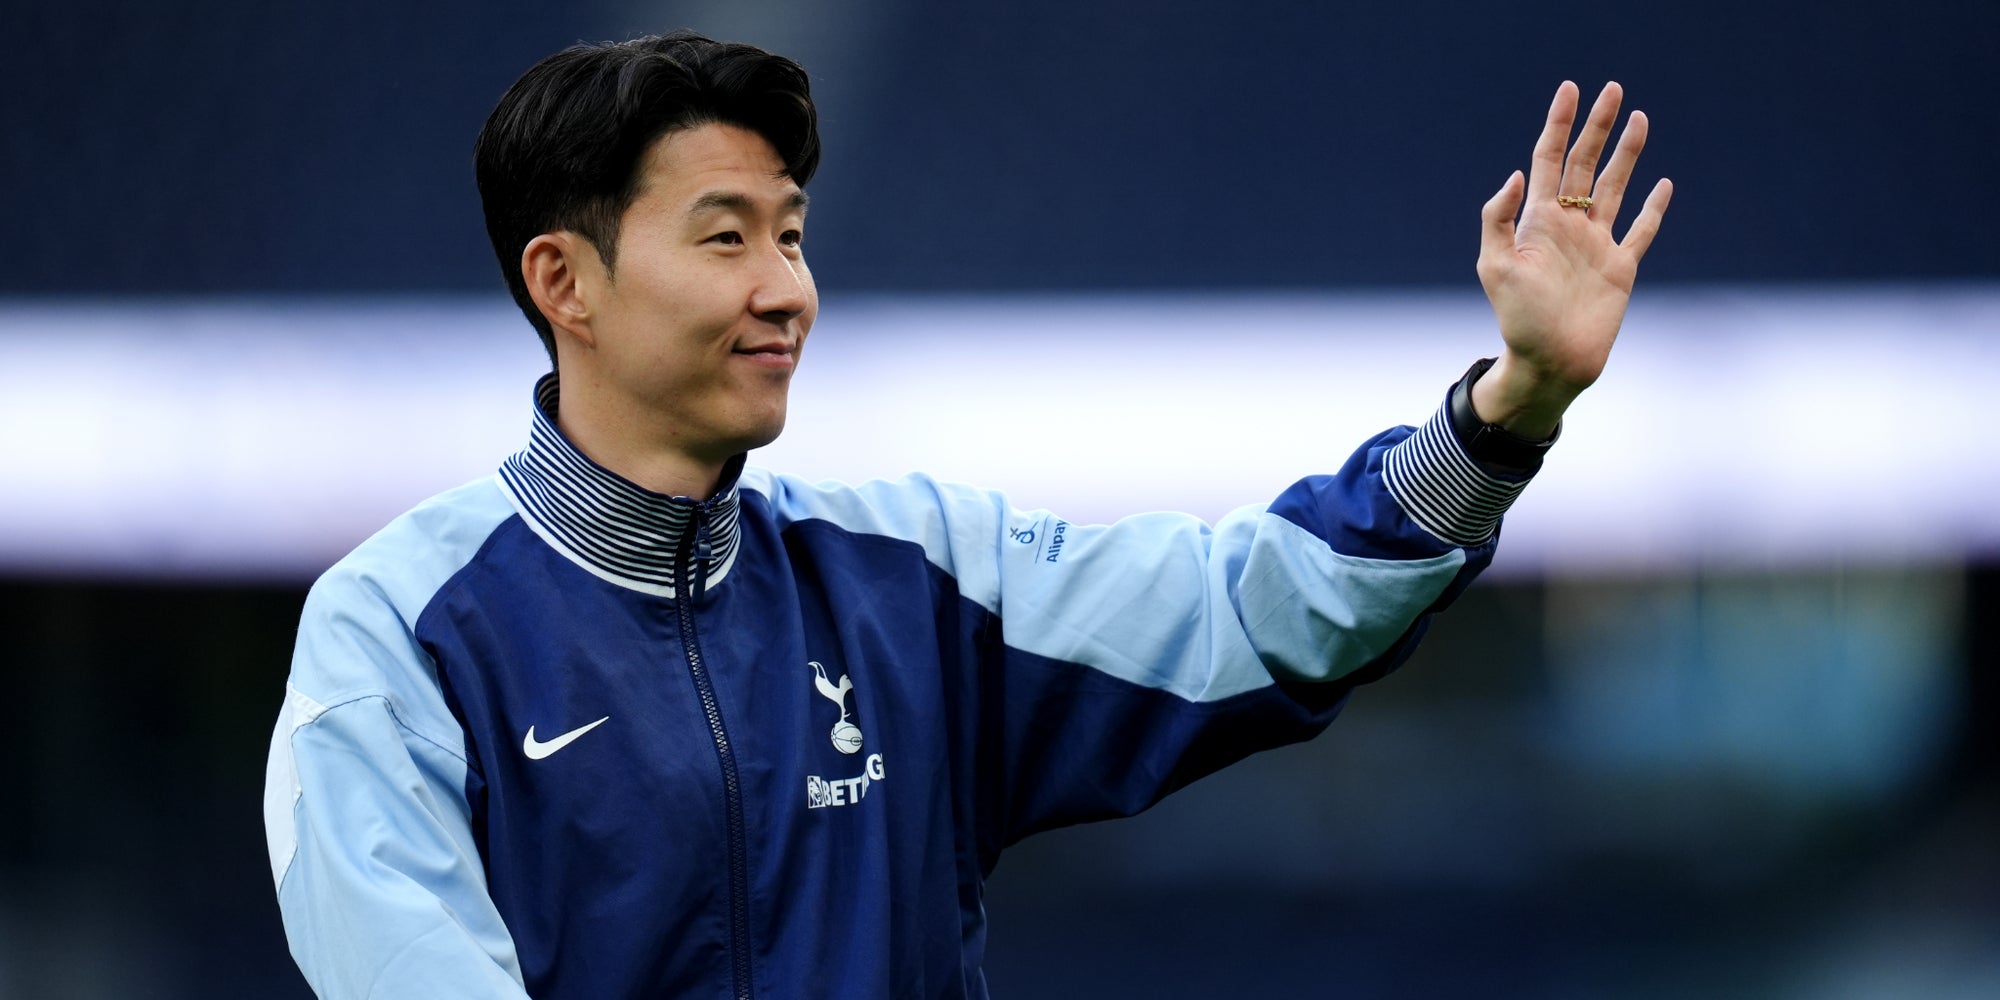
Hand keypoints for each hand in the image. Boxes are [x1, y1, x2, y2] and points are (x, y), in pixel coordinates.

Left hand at [1472, 81, 1672, 438]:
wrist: (1550, 362)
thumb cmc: (1517, 319)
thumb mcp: (1495, 267)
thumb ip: (1499, 219)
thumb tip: (1515, 174)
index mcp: (1537, 221)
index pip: (1548, 160)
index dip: (1559, 124)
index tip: (1570, 90)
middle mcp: (1568, 226)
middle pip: (1586, 164)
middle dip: (1598, 127)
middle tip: (1613, 89)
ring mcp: (1596, 245)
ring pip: (1616, 188)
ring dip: (1627, 153)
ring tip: (1638, 117)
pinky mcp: (1620, 267)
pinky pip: (1641, 230)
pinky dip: (1654, 207)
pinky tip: (1663, 183)